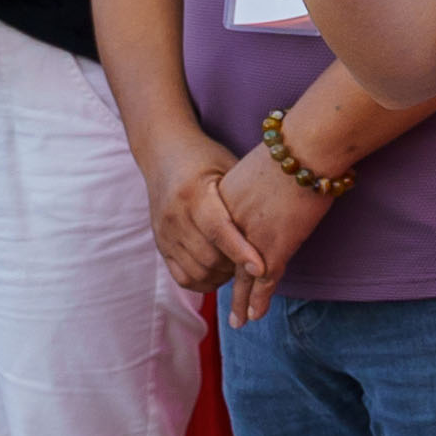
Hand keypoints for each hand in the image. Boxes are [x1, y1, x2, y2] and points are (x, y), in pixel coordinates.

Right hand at [144, 137, 266, 299]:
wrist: (164, 154)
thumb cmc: (207, 158)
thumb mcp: (228, 168)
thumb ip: (244, 198)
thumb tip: (275, 228)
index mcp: (193, 192)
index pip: (218, 230)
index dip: (241, 252)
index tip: (262, 270)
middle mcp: (174, 215)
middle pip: (209, 257)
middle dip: (236, 266)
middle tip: (257, 262)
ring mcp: (164, 233)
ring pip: (197, 271)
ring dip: (222, 276)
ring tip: (239, 266)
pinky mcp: (161, 245)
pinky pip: (183, 277)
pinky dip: (205, 282)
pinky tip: (221, 273)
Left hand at [209, 148, 333, 322]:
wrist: (306, 150)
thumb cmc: (294, 148)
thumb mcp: (259, 165)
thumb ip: (254, 182)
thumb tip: (264, 187)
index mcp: (223, 201)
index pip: (217, 236)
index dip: (221, 254)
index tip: (223, 266)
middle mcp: (230, 224)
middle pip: (224, 261)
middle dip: (225, 282)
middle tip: (222, 299)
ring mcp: (250, 239)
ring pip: (242, 278)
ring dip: (241, 302)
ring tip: (238, 321)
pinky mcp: (273, 249)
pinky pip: (264, 282)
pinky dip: (259, 300)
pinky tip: (255, 315)